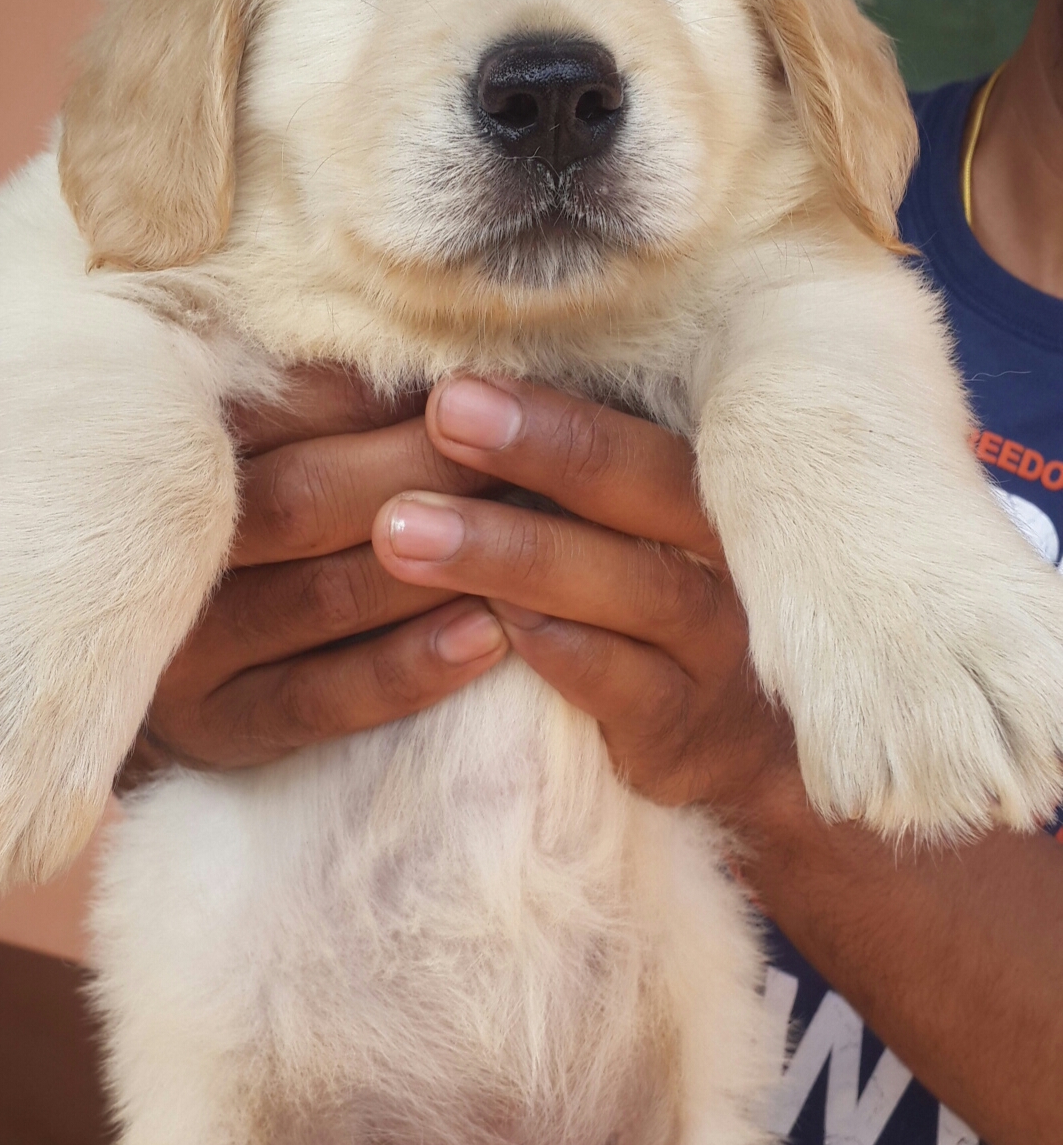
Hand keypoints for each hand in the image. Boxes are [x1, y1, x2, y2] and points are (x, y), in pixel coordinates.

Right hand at [117, 367, 507, 785]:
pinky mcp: (215, 728)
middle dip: (427, 472)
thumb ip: (321, 397)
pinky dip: (409, 667)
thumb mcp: (254, 434)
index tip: (479, 380)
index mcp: (164, 452)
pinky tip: (490, 636)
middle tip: (521, 449)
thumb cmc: (236, 510)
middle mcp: (162, 550)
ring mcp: (184, 647)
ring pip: (324, 599)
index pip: (282, 407)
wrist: (136, 642)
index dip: (386, 395)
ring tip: (530, 534)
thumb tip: (453, 360)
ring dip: (438, 567)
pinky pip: (320, 701)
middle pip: (307, 500)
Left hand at [370, 376, 800, 815]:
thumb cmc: (643, 616)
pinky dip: (563, 651)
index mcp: (704, 485)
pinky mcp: (688, 732)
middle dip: (547, 447)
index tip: (454, 384)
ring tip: (408, 531)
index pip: (637, 421)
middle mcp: (728, 553)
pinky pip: (633, 688)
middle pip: (655, 481)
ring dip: (521, 553)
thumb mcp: (623, 533)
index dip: (554, 403)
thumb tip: (439, 399)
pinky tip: (488, 626)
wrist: (736, 760)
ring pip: (643, 587)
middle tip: (444, 415)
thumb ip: (561, 472)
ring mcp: (718, 646)